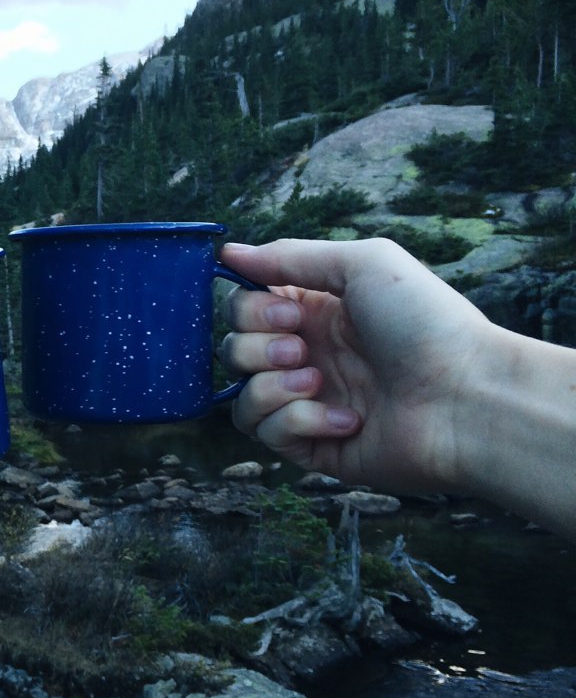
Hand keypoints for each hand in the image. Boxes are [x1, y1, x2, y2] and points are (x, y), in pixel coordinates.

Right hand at [219, 238, 493, 494]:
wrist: (468, 398)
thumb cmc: (426, 324)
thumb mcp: (363, 264)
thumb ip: (290, 256)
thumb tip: (228, 251)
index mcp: (315, 313)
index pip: (244, 307)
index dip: (251, 309)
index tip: (292, 312)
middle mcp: (307, 356)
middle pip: (234, 350)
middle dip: (257, 347)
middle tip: (301, 348)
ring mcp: (309, 403)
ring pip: (241, 397)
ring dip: (270, 386)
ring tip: (318, 383)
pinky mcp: (313, 446)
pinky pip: (268, 434)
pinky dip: (298, 422)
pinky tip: (347, 420)